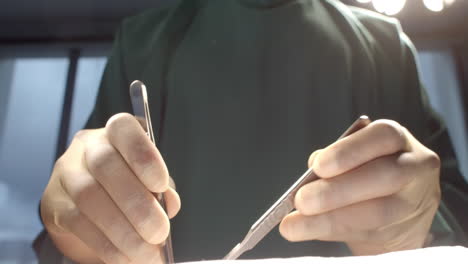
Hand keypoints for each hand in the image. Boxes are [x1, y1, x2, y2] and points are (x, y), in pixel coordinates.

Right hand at [41, 113, 180, 263]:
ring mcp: (67, 173)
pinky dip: (107, 245)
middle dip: (136, 203)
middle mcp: (88, 146)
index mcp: (116, 133)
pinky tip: (126, 258)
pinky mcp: (55, 203)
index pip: (123, 128)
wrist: (88, 203)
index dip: (142, 154)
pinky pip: (79, 223)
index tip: (160, 184)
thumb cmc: (128, 184)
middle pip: (105, 165)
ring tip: (147, 252)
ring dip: (123, 230)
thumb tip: (169, 204)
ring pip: (90, 197)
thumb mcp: (149, 180)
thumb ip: (161, 188)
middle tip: (159, 232)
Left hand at [279, 120, 440, 254]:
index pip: (382, 136)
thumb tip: (312, 174)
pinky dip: (333, 233)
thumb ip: (336, 160)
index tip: (318, 166)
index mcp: (396, 140)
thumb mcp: (354, 157)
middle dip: (337, 190)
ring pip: (378, 213)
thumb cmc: (369, 173)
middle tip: (302, 200)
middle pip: (384, 176)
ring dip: (329, 219)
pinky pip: (371, 235)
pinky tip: (309, 231)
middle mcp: (414, 168)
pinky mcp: (410, 232)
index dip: (350, 151)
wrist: (404, 210)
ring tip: (297, 224)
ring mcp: (415, 202)